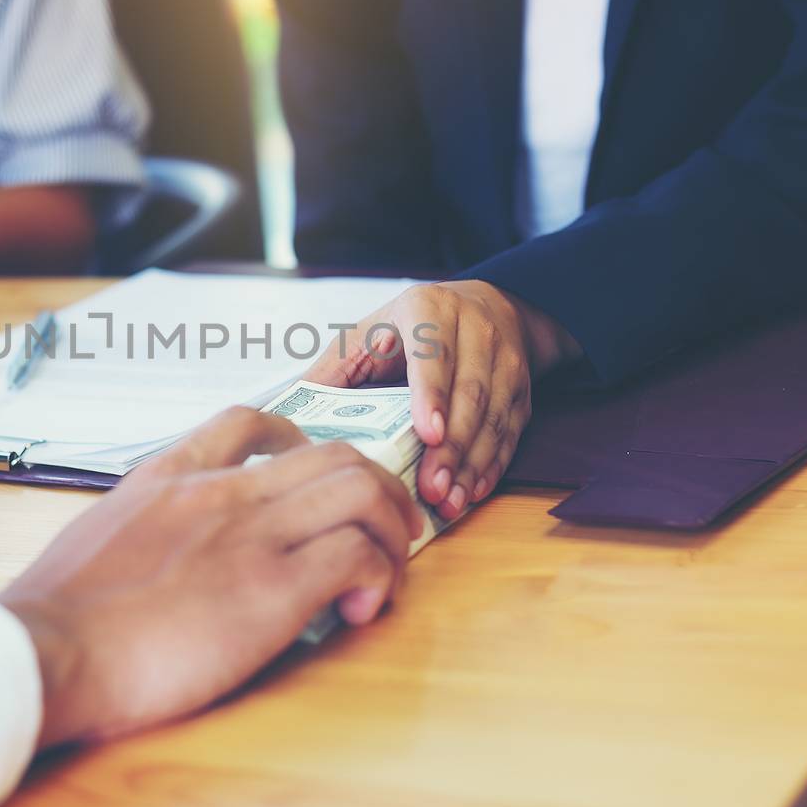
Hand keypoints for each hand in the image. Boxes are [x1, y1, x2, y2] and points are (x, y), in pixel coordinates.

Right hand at [0, 408, 419, 748]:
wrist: (47, 653)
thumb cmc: (57, 621)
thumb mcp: (96, 542)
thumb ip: (139, 531)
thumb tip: (156, 560)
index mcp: (169, 479)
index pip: (247, 421)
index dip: (301, 440)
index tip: (314, 473)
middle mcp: (218, 493)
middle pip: (331, 453)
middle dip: (375, 489)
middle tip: (383, 529)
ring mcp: (249, 536)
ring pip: (360, 490)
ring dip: (390, 530)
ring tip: (385, 573)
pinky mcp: (271, 590)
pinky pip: (358, 555)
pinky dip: (379, 578)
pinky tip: (361, 610)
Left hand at [304, 280, 581, 521]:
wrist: (483, 307)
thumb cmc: (405, 330)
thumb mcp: (363, 337)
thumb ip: (328, 373)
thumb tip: (284, 417)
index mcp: (427, 308)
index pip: (433, 351)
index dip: (431, 393)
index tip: (427, 433)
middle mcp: (474, 328)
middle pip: (468, 391)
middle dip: (451, 446)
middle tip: (431, 488)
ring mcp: (504, 358)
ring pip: (494, 415)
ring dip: (472, 463)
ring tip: (449, 500)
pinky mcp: (521, 388)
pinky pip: (511, 431)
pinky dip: (492, 465)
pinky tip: (472, 491)